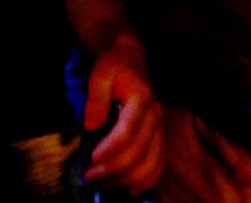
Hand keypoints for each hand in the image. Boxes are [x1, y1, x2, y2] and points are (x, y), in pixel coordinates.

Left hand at [82, 41, 163, 192]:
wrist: (132, 61)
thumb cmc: (114, 66)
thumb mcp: (100, 73)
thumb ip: (96, 98)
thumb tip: (91, 125)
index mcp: (142, 99)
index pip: (128, 131)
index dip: (110, 149)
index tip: (91, 159)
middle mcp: (156, 117)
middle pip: (139, 153)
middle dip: (113, 169)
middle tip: (90, 176)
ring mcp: (160, 129)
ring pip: (150, 165)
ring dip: (126, 180)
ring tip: (103, 184)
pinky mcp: (160, 139)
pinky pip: (158, 167)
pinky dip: (144, 182)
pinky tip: (127, 189)